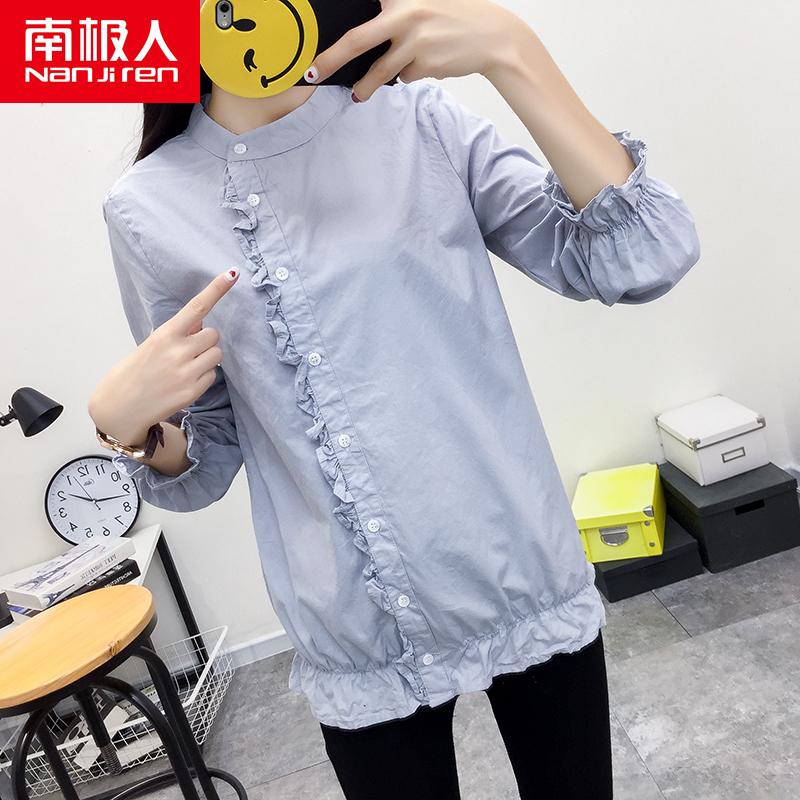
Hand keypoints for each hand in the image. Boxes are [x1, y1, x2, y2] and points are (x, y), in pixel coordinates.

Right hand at [88, 268, 239, 444]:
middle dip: (204, 341)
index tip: (233, 273)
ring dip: (207, 357)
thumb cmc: (136, 371)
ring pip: (217, 354)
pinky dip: (203, 376)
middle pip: (213, 334)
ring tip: (185, 367)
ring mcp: (187, 372)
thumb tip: (200, 323)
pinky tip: (184, 382)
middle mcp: (178, 351)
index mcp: (165, 335)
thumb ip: (178, 333)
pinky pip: (213, 375)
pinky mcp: (193, 391)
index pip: (197, 307)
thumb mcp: (152, 345)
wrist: (120, 408)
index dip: (216, 289)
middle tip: (186, 351)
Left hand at [306, 0, 521, 100]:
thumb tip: (363, 41)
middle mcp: (405, 13)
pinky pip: (405, 76)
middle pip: (357, 40)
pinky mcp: (425, 63)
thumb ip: (395, 14)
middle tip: (313, 73)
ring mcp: (414, 40)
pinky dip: (408, 74)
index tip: (315, 52)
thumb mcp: (423, 4)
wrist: (492, 36)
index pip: (361, 15)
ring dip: (366, 86)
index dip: (339, 34)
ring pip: (380, 70)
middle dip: (331, 59)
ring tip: (358, 95)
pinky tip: (425, 63)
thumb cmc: (454, 17)